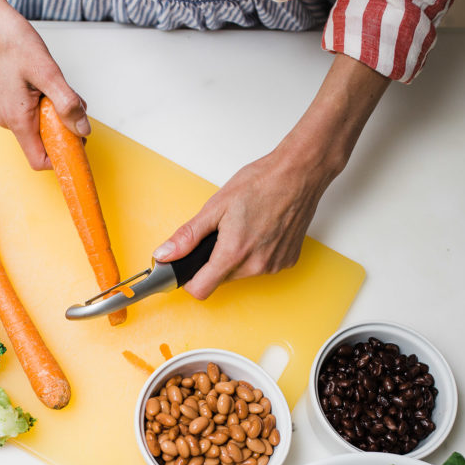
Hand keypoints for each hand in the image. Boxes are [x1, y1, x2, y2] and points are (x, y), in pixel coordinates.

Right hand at [0, 0, 88, 168]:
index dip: (62, 158)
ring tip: (57, 86)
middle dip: (64, 128)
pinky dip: (46, 102)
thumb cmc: (9, 40)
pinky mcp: (8, 100)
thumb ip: (67, 103)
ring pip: (40, 125)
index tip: (79, 145)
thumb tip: (82, 128)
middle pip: (43, 143)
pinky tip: (47, 82)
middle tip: (73, 104)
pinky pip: (32, 112)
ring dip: (56, 112)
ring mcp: (6, 110)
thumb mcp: (47, 72)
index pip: (40, 161)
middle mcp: (8, 120)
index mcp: (16, 119)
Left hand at [153, 145, 334, 299]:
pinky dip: (256, 254)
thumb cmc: (261, 184)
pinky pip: (262, 267)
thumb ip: (188, 236)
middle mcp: (255, 266)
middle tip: (221, 234)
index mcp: (233, 253)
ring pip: (241, 274)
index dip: (190, 281)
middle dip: (214, 262)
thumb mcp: (216, 207)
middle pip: (221, 280)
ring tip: (244, 227)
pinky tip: (261, 231)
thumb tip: (165, 254)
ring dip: (236, 257)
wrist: (299, 174)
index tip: (188, 269)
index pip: (201, 290)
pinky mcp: (287, 261)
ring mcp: (274, 266)